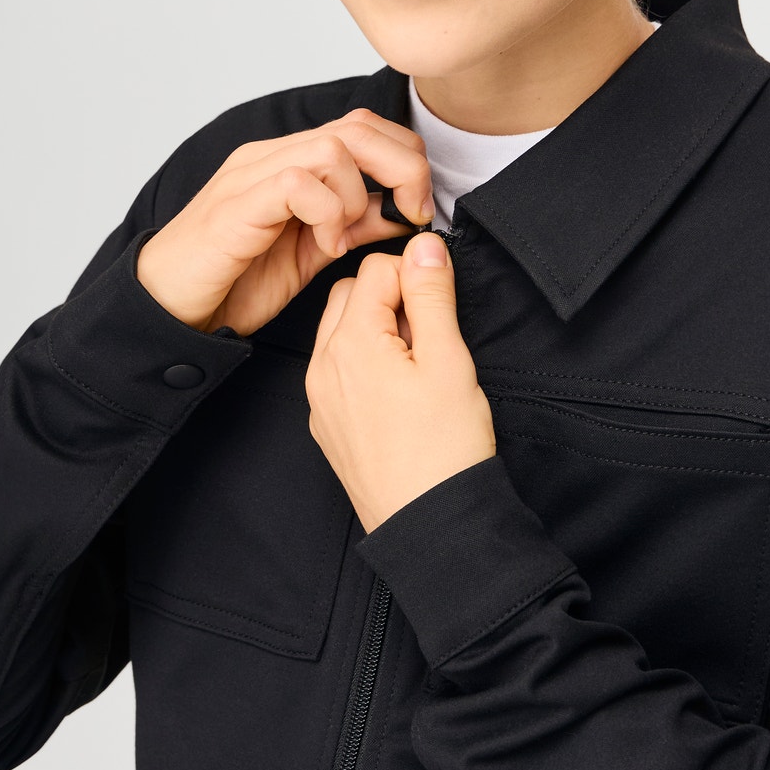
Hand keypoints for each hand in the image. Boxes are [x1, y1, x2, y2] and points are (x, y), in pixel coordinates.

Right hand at [135, 109, 432, 336]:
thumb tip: (403, 211)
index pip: (364, 128)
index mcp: (291, 162)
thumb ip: (355, 225)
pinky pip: (300, 183)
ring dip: (358, 198)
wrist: (170, 306)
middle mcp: (272, 156)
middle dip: (403, 169)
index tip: (418, 209)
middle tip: (411, 214)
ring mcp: (253, 175)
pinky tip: (324, 247)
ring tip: (345, 240)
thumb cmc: (233, 280)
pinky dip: (327, 214)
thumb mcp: (313, 252)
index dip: (405, 160)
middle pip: (359, 127)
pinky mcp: (239, 203)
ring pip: (334, 148)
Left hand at [306, 230, 496, 533]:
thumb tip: (424, 244)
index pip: (376, 268)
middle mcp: (323, 366)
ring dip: (377, 329)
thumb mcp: (448, 359)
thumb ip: (431, 295)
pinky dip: (366, 364)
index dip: (416, 277)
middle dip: (392, 299)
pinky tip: (401, 394)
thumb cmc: (445, 449)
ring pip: (342, 331)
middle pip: (351, 294)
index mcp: (351, 343)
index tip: (442, 304)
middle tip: (432, 335)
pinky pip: (338, 371)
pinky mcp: (326, 424)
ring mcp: (320, 398)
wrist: (429, 525)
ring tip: (418, 364)